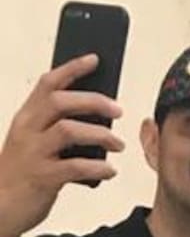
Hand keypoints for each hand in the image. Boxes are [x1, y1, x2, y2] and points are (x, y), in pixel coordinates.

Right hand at [0, 56, 123, 236]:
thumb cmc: (23, 174)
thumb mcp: (34, 144)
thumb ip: (56, 129)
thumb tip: (96, 120)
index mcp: (26, 117)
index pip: (48, 83)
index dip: (72, 69)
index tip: (94, 59)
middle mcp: (27, 130)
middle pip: (61, 102)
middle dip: (93, 101)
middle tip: (118, 111)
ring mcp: (34, 153)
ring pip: (69, 131)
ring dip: (100, 135)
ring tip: (118, 144)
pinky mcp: (43, 177)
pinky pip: (75, 167)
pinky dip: (98, 167)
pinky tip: (110, 170)